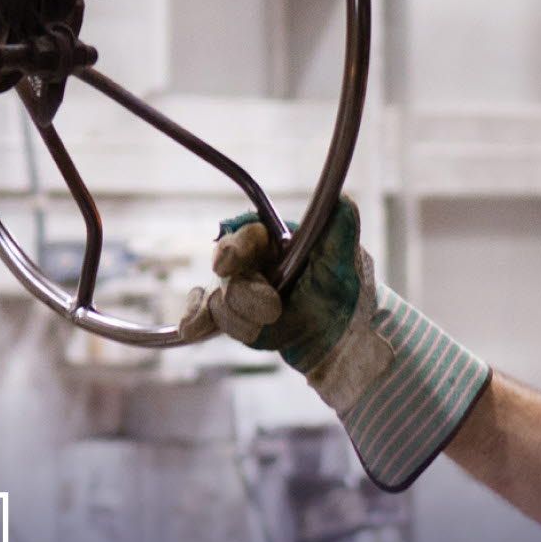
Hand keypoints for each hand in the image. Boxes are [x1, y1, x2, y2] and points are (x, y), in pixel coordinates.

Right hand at [180, 196, 486, 491]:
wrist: (344, 341)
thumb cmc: (347, 293)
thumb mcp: (346, 260)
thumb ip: (341, 229)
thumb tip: (344, 200)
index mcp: (277, 242)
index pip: (245, 234)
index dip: (234, 247)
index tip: (230, 263)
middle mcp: (257, 263)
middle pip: (229, 270)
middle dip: (246, 292)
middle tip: (274, 308)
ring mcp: (244, 293)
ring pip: (220, 300)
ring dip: (243, 317)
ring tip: (273, 324)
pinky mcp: (238, 320)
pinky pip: (206, 317)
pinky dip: (198, 321)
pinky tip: (193, 329)